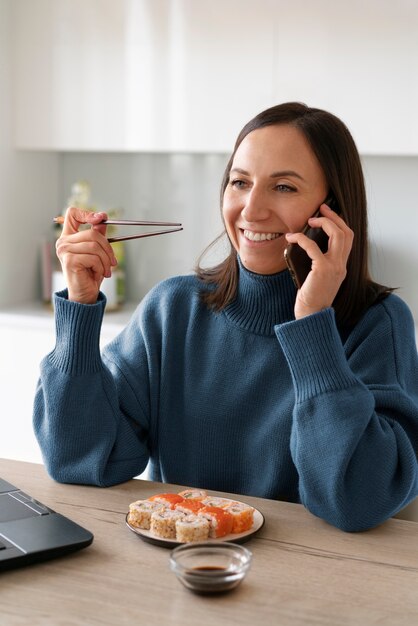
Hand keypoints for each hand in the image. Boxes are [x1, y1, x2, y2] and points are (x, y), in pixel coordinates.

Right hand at [55, 207, 117, 303]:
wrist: (85, 295)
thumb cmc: (90, 274)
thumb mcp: (97, 252)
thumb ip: (98, 234)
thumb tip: (103, 217)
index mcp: (68, 237)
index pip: (72, 214)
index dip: (87, 213)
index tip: (101, 218)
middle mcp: (63, 242)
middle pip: (92, 233)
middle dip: (108, 249)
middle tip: (113, 262)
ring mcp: (64, 250)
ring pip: (94, 245)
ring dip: (106, 260)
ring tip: (106, 270)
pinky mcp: (69, 260)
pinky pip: (93, 257)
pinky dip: (101, 267)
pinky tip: (98, 274)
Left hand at [285, 204, 353, 318]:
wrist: (311, 316)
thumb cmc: (311, 299)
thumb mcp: (318, 278)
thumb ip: (318, 263)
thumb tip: (305, 245)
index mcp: (341, 266)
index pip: (348, 238)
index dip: (339, 223)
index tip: (327, 213)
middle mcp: (342, 265)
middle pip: (346, 232)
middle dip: (334, 216)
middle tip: (321, 208)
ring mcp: (334, 267)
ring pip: (337, 235)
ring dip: (323, 223)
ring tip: (310, 220)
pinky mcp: (322, 269)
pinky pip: (313, 247)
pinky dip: (302, 239)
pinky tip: (292, 238)